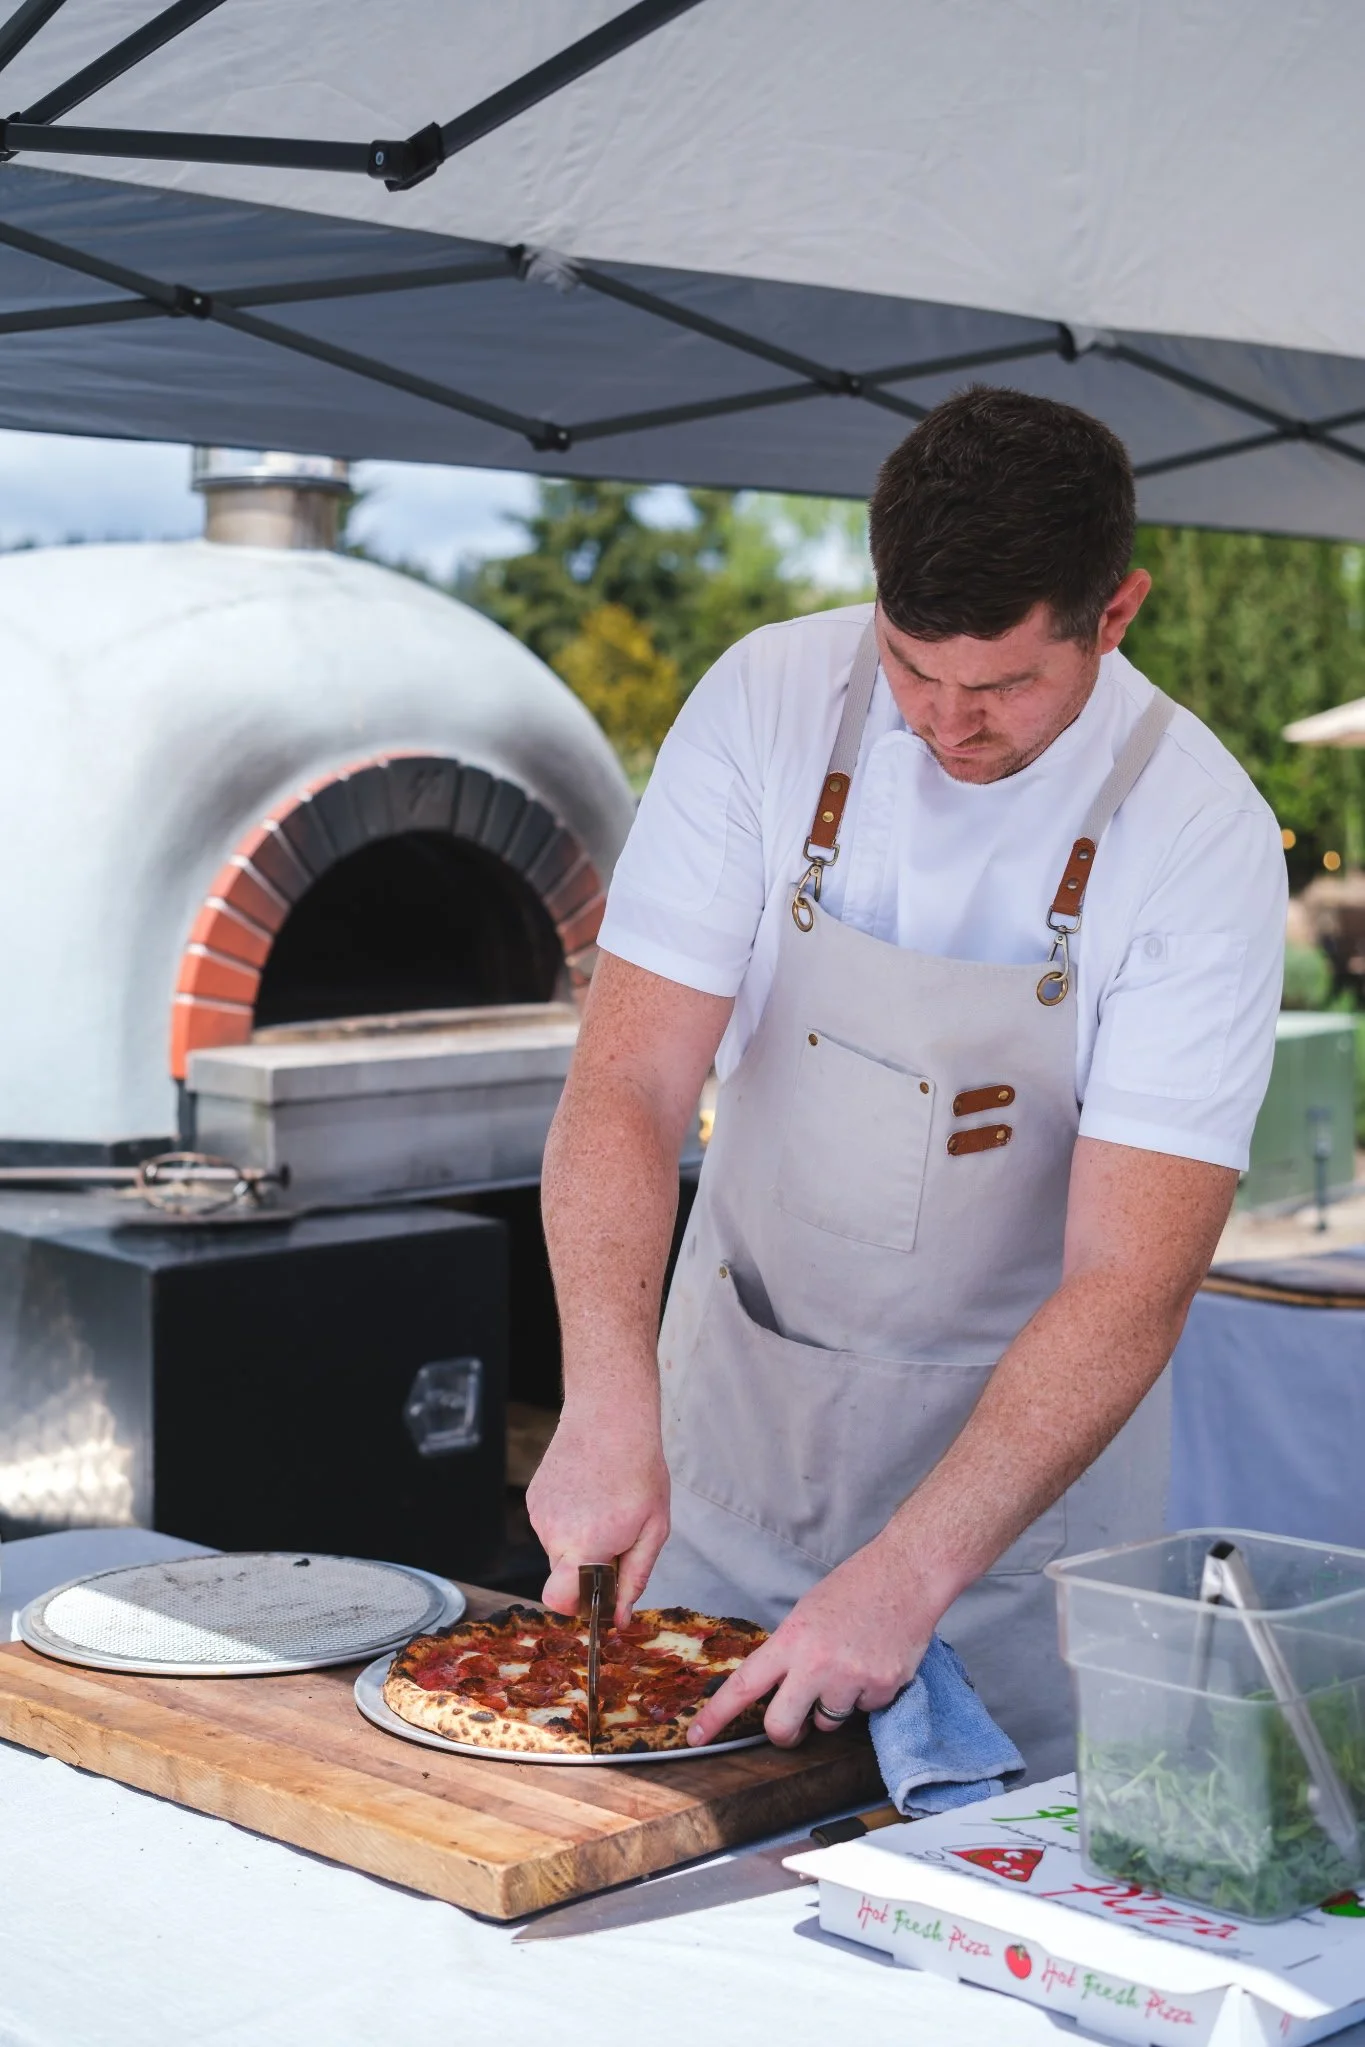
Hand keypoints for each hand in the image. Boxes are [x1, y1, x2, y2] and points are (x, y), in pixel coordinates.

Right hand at [527, 1395, 669, 1624]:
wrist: (609, 1417)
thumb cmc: (638, 1471)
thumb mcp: (653, 1530)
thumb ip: (634, 1579)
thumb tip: (619, 1619)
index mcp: (585, 1545)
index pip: (559, 1600)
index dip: (578, 1605)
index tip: (599, 1593)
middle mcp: (553, 1533)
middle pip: (564, 1574)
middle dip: (588, 1566)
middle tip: (617, 1535)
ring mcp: (539, 1514)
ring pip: (558, 1548)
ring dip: (579, 1540)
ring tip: (603, 1505)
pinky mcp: (533, 1497)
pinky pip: (550, 1524)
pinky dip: (567, 1518)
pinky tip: (587, 1493)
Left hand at [686, 1534, 936, 1747]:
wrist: (907, 1574)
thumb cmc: (857, 1587)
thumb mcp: (807, 1613)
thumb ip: (789, 1652)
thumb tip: (776, 1687)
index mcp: (792, 1640)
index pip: (744, 1685)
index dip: (716, 1715)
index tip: (696, 1735)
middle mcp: (817, 1663)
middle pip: (781, 1726)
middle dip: (785, 1733)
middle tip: (794, 1725)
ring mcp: (852, 1679)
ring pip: (828, 1723)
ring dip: (833, 1707)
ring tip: (850, 1667)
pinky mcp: (883, 1688)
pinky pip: (866, 1710)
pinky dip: (868, 1695)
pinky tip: (876, 1662)